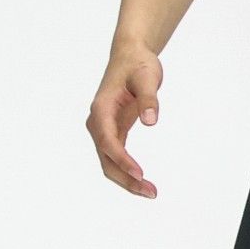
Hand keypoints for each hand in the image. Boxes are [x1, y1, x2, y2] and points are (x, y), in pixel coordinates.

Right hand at [86, 45, 162, 197]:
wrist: (130, 56)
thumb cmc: (138, 64)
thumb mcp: (147, 77)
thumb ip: (148, 98)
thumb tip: (150, 121)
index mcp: (102, 109)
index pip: (108, 141)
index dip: (122, 159)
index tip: (139, 173)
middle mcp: (98, 123)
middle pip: (106, 159)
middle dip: (126, 178)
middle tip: (151, 192)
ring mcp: (103, 129)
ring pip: (109, 162)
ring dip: (127, 179)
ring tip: (151, 192)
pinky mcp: (113, 132)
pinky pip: (116, 157)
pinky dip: (127, 170)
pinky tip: (142, 180)